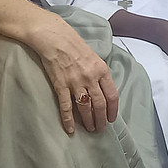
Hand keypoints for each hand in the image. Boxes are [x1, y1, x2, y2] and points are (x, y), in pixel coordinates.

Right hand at [31, 13, 118, 134]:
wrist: (55, 38)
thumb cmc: (74, 45)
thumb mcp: (94, 57)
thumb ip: (99, 73)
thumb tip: (102, 89)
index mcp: (101, 70)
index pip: (112, 95)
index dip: (112, 110)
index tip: (111, 118)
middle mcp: (91, 78)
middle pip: (100, 104)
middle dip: (101, 119)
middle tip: (100, 128)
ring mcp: (75, 82)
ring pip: (85, 108)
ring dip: (88, 121)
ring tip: (90, 129)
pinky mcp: (61, 85)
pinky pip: (66, 107)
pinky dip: (68, 120)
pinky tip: (70, 130)